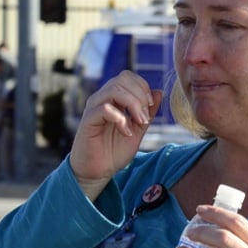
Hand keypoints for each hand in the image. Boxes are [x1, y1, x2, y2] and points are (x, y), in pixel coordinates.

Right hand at [68, 71, 160, 198]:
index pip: (128, 76)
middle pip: (123, 78)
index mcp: (114, 98)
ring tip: (139, 123)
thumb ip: (148, 112)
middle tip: (145, 117)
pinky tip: (126, 132)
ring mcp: (94, 108)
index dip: (143, 87)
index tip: (150, 107)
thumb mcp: (138, 129)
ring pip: (114, 90)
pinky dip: (120, 119)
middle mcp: (102, 98)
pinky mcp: (88, 120)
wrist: (98, 170)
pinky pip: (104, 109)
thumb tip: (159, 91)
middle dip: (141, 96)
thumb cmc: (114, 150)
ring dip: (133, 105)